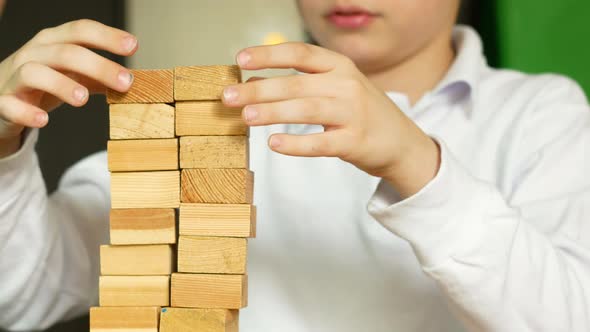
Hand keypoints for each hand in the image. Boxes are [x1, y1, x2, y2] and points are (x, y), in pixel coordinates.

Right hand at [0, 19, 136, 156]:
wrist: (0, 100)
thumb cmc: (42, 84)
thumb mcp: (72, 74)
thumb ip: (99, 76)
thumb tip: (133, 81)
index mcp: (53, 43)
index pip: (80, 31)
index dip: (106, 36)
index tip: (133, 46)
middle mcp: (33, 54)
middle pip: (64, 52)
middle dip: (97, 65)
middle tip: (124, 82)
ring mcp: (14, 78)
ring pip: (34, 72)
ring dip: (60, 84)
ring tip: (83, 99)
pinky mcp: (2, 103)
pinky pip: (9, 105)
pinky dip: (26, 111)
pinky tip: (43, 120)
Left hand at [222, 42, 439, 197]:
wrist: (402, 142)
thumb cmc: (360, 113)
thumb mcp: (336, 88)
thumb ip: (301, 84)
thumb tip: (253, 83)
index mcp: (340, 66)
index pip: (300, 53)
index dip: (269, 55)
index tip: (240, 60)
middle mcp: (347, 85)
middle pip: (297, 83)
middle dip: (259, 89)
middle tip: (229, 97)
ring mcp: (354, 113)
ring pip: (306, 109)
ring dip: (273, 112)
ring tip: (245, 117)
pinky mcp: (356, 142)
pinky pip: (321, 143)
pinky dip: (296, 143)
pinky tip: (274, 144)